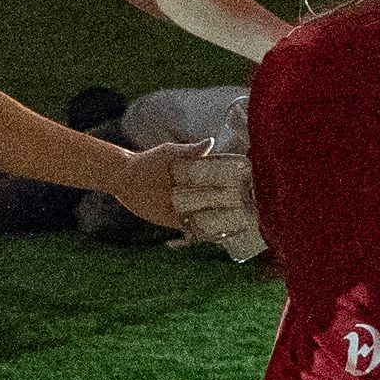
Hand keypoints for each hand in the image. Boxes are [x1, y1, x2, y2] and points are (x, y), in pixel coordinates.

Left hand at [149, 140, 267, 260]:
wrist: (126, 178)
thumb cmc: (149, 160)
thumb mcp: (170, 153)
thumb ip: (190, 151)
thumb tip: (211, 142)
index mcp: (199, 175)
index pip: (223, 181)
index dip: (238, 186)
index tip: (254, 190)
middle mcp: (197, 192)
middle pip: (220, 203)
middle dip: (235, 208)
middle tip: (253, 214)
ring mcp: (189, 207)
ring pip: (210, 218)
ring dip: (223, 224)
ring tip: (241, 230)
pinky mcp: (176, 220)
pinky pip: (193, 230)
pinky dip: (204, 234)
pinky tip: (217, 238)